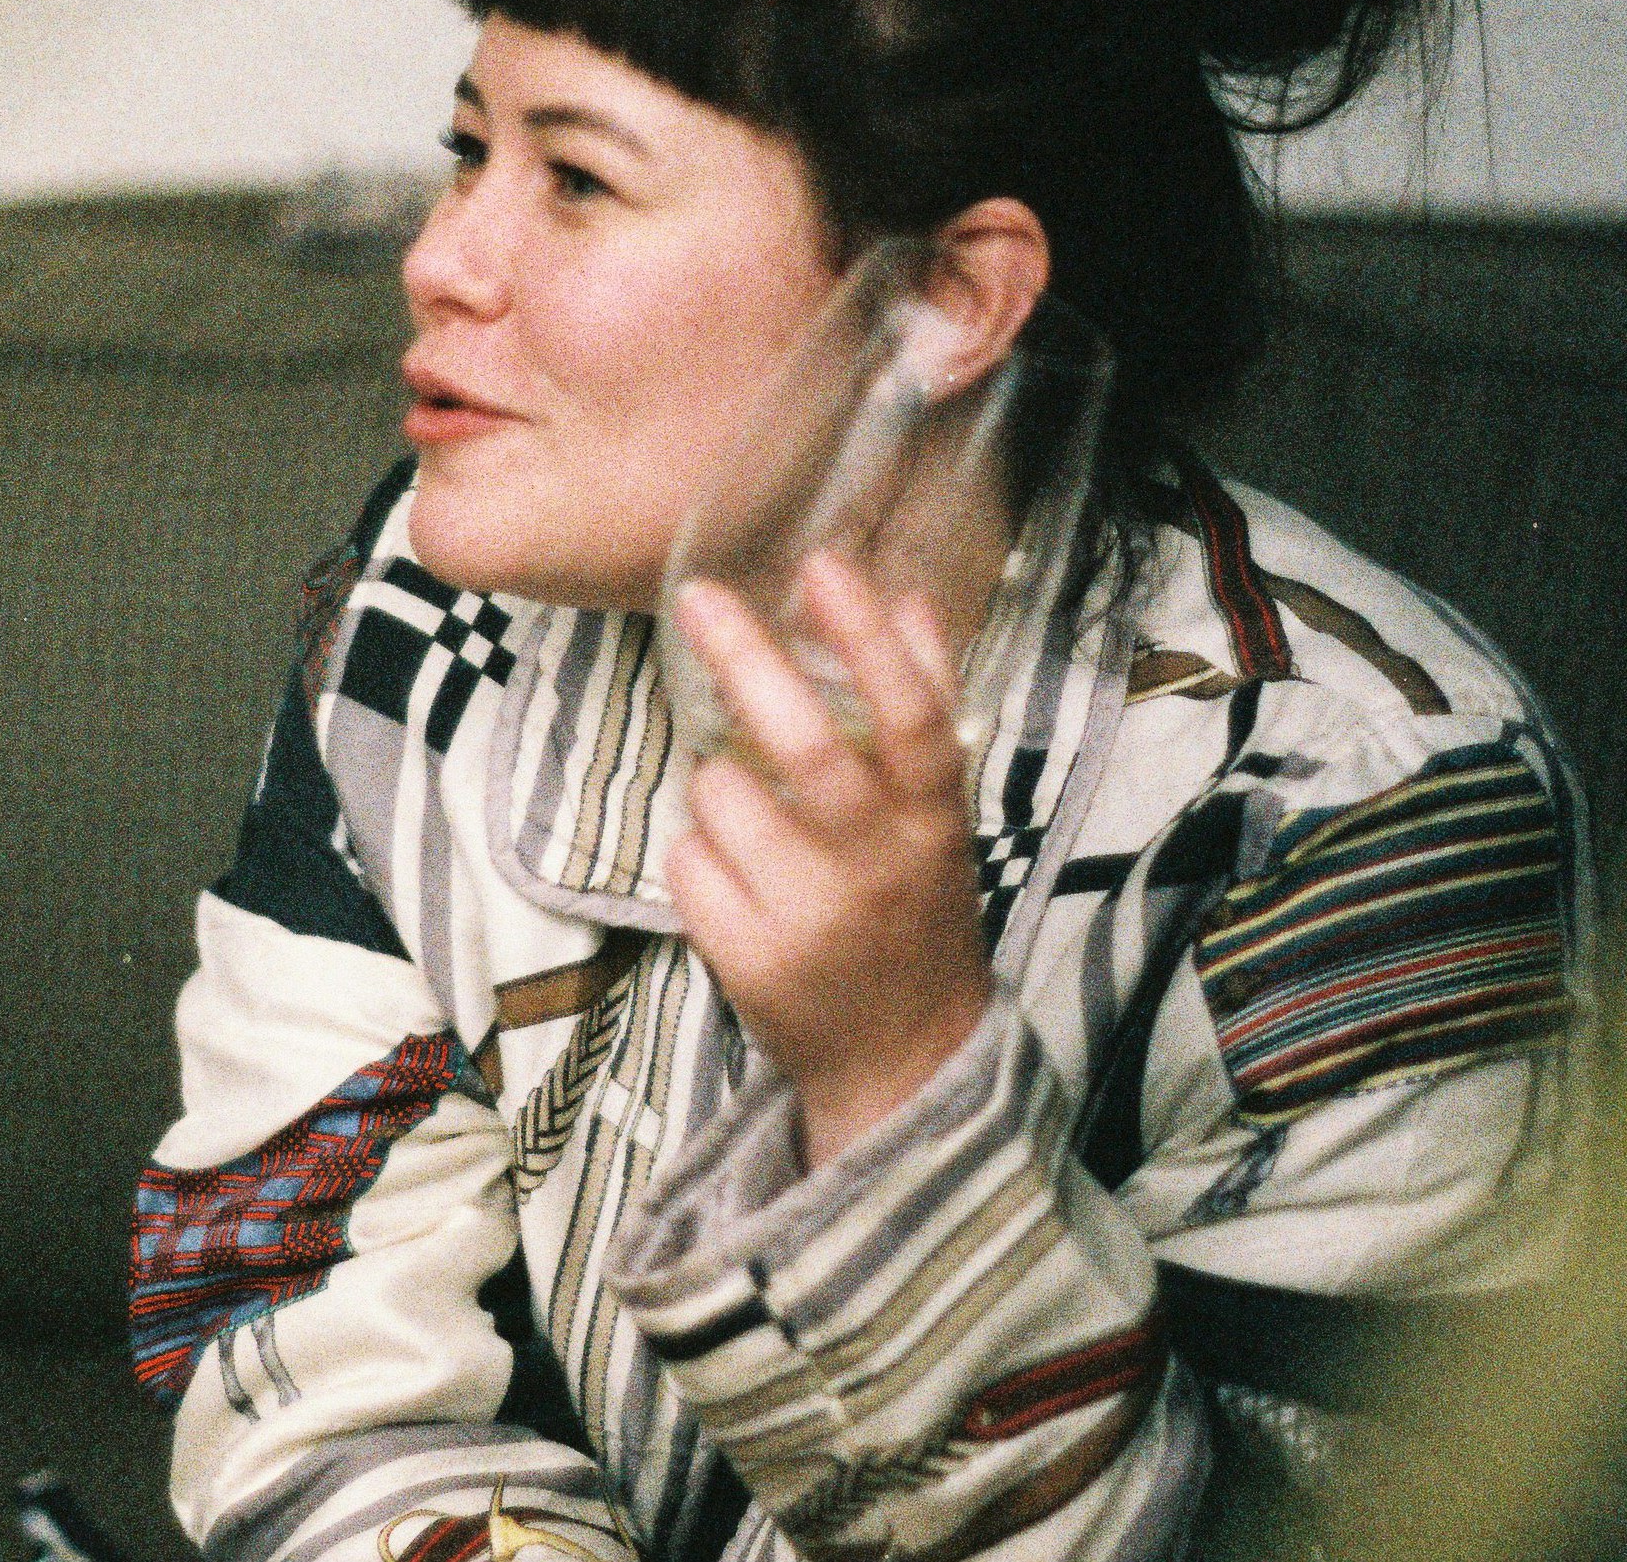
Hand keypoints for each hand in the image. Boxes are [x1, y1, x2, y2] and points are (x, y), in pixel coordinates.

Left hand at [666, 552, 991, 1167]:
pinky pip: (687, 862)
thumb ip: (927, 708)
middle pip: (806, 748)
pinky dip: (695, 850)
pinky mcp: (750, 962)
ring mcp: (813, 919)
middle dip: (745, 661)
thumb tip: (909, 596)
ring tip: (745, 809)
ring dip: (714, 779)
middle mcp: (879, 867)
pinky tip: (730, 873)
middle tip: (697, 599)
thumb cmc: (914, 913)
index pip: (914, 717)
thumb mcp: (939, 818)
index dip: (867, 638)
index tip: (822, 564)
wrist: (904, 1063)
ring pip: (722, 797)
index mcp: (933, 822)